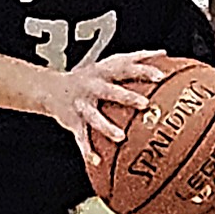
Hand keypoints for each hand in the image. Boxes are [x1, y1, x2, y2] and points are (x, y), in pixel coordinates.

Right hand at [41, 50, 168, 164]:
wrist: (51, 89)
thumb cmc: (90, 77)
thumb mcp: (108, 64)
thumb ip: (135, 59)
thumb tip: (163, 53)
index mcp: (104, 72)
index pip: (125, 68)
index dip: (142, 71)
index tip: (160, 76)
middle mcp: (92, 86)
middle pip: (110, 91)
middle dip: (126, 97)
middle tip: (144, 104)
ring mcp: (82, 105)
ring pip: (94, 117)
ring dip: (106, 127)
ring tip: (120, 137)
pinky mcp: (73, 121)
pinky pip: (81, 137)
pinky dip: (88, 150)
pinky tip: (96, 160)